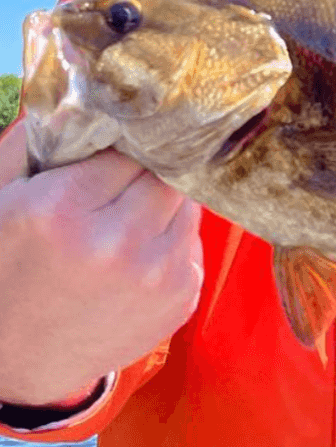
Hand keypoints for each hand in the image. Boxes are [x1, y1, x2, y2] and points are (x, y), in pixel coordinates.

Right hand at [0, 121, 203, 405]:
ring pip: (187, 203)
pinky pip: (193, 241)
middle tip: (126, 181)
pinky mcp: (184, 298)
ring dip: (163, 204)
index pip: (129, 145)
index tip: (117, 149)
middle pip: (167, 171)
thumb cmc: (4, 271)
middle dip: (150, 170)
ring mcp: (160, 275)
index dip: (123, 145)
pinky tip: (137, 256)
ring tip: (127, 221)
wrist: (15, 366)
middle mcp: (121, 243)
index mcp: (65, 211)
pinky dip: (172, 240)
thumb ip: (34, 140)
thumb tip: (81, 91)